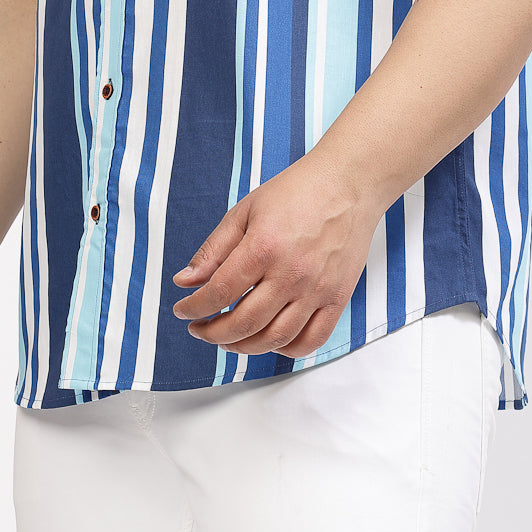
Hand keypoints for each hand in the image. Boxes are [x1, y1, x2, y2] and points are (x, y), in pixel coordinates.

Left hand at [171, 152, 383, 357]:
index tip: (183, 311)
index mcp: (263, 246)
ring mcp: (317, 289)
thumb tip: (183, 282)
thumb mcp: (245, 210)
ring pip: (274, 340)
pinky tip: (269, 339)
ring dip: (243, 346)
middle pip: (244, 324)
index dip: (194, 308)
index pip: (219, 293)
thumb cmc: (296, 191)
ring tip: (229, 337)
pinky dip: (286, 350)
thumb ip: (213, 249)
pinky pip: (311, 341)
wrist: (348, 182)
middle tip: (200, 329)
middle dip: (213, 334)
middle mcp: (291, 273)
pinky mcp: (338, 297)